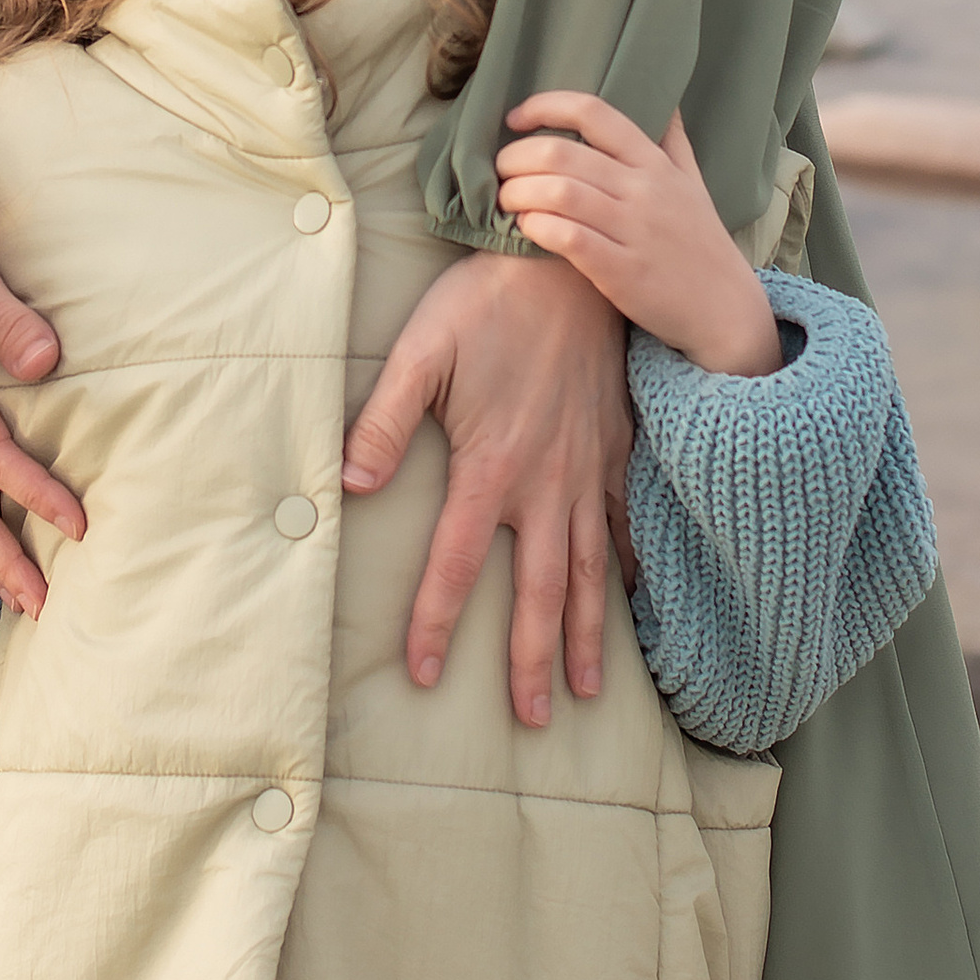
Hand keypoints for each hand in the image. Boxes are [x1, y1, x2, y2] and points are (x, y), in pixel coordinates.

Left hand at [341, 248, 632, 730]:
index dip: (434, 621)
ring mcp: (587, 468)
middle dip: (530, 659)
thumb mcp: (420, 350)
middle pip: (537, 590)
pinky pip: (628, 521)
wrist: (565, 261)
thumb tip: (347, 484)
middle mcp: (545, 482)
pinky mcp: (615, 446)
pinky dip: (631, 568)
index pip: (455, 563)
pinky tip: (632, 600)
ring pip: (589, 570)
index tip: (421, 674)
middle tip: (533, 718)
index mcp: (491, 464)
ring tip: (586, 688)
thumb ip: (381, 419)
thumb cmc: (485, 301)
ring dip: (587, 633)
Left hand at [496, 95, 782, 380]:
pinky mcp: (623, 272)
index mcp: (656, 163)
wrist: (725, 311)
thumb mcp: (693, 183)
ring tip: (505, 198)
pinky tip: (526, 227)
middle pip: (564, 153)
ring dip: (519, 191)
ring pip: (561, 193)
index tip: (515, 117)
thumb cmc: (701, 243)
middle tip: (500, 168)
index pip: (595, 113)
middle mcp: (644, 190)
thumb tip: (666, 100)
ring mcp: (634, 231)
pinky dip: (538, 227)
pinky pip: (570, 239)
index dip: (546, 106)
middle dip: (517, 156)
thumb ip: (673, 141)